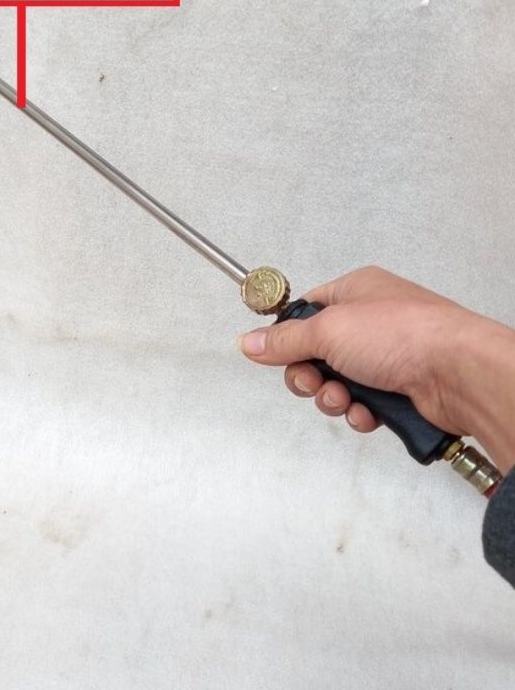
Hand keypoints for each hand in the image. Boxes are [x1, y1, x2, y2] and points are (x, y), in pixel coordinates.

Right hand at [238, 266, 514, 472]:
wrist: (458, 374)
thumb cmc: (401, 334)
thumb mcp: (328, 330)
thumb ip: (284, 339)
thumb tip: (247, 341)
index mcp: (355, 291)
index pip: (307, 310)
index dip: (288, 335)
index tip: (276, 353)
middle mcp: (371, 321)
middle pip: (317, 353)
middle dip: (309, 375)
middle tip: (314, 382)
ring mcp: (387, 356)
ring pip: (337, 383)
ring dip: (333, 397)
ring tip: (345, 399)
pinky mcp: (399, 389)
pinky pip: (362, 404)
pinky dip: (359, 412)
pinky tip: (367, 412)